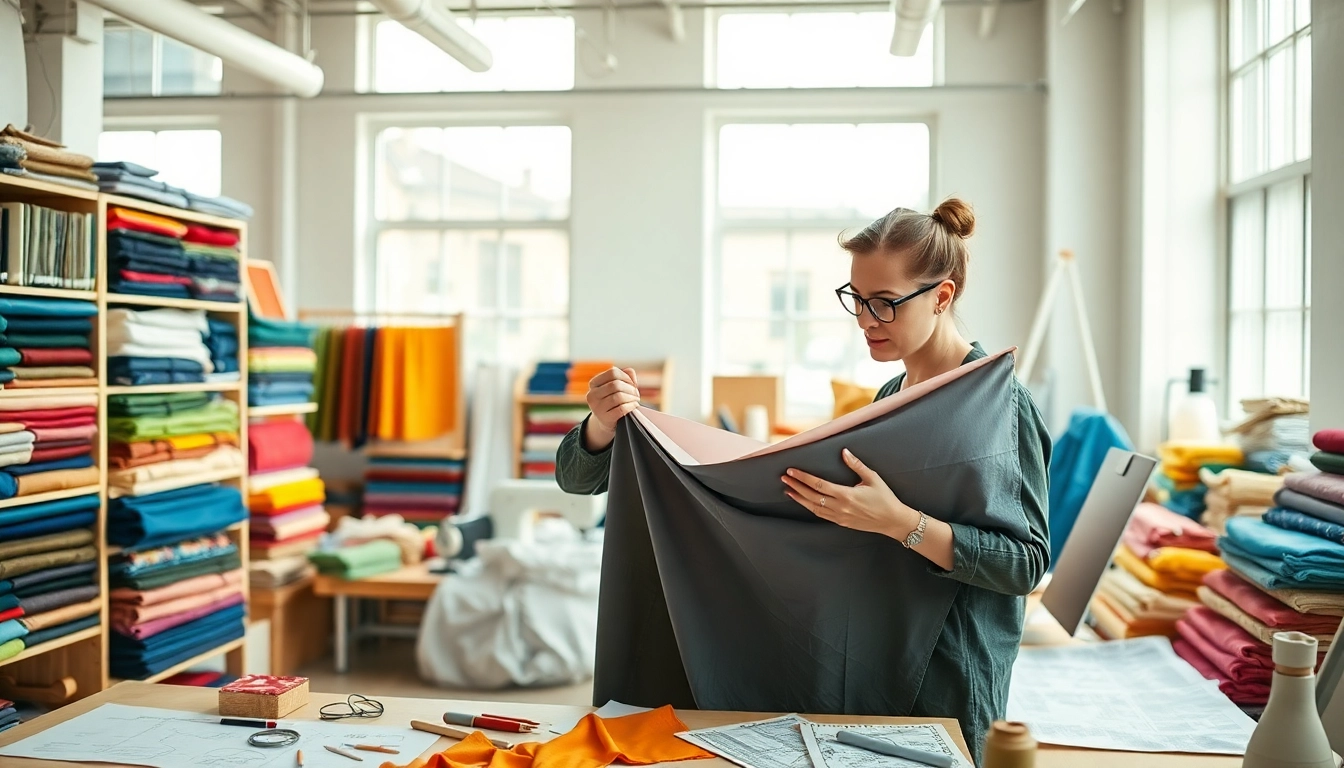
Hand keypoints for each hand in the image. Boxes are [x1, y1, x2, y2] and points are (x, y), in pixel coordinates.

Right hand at [582, 367, 639, 451]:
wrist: (606, 422)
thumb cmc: (614, 401)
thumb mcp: (616, 387)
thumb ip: (625, 375)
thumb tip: (630, 373)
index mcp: (593, 383)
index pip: (612, 372)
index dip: (626, 377)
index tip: (632, 384)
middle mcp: (592, 395)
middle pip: (616, 384)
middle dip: (630, 388)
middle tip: (636, 394)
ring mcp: (596, 407)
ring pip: (619, 396)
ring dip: (632, 397)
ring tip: (636, 400)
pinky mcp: (604, 418)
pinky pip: (622, 409)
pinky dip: (631, 406)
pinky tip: (634, 406)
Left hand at [782, 448, 918, 538]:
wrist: (893, 521)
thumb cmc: (885, 498)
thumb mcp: (873, 478)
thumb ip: (857, 465)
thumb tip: (844, 452)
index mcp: (847, 495)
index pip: (819, 485)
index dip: (803, 478)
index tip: (792, 471)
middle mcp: (840, 507)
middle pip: (812, 496)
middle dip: (797, 486)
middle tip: (785, 477)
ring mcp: (840, 517)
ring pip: (814, 508)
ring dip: (800, 499)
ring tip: (789, 490)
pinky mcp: (842, 523)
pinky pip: (822, 515)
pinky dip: (810, 507)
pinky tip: (804, 502)